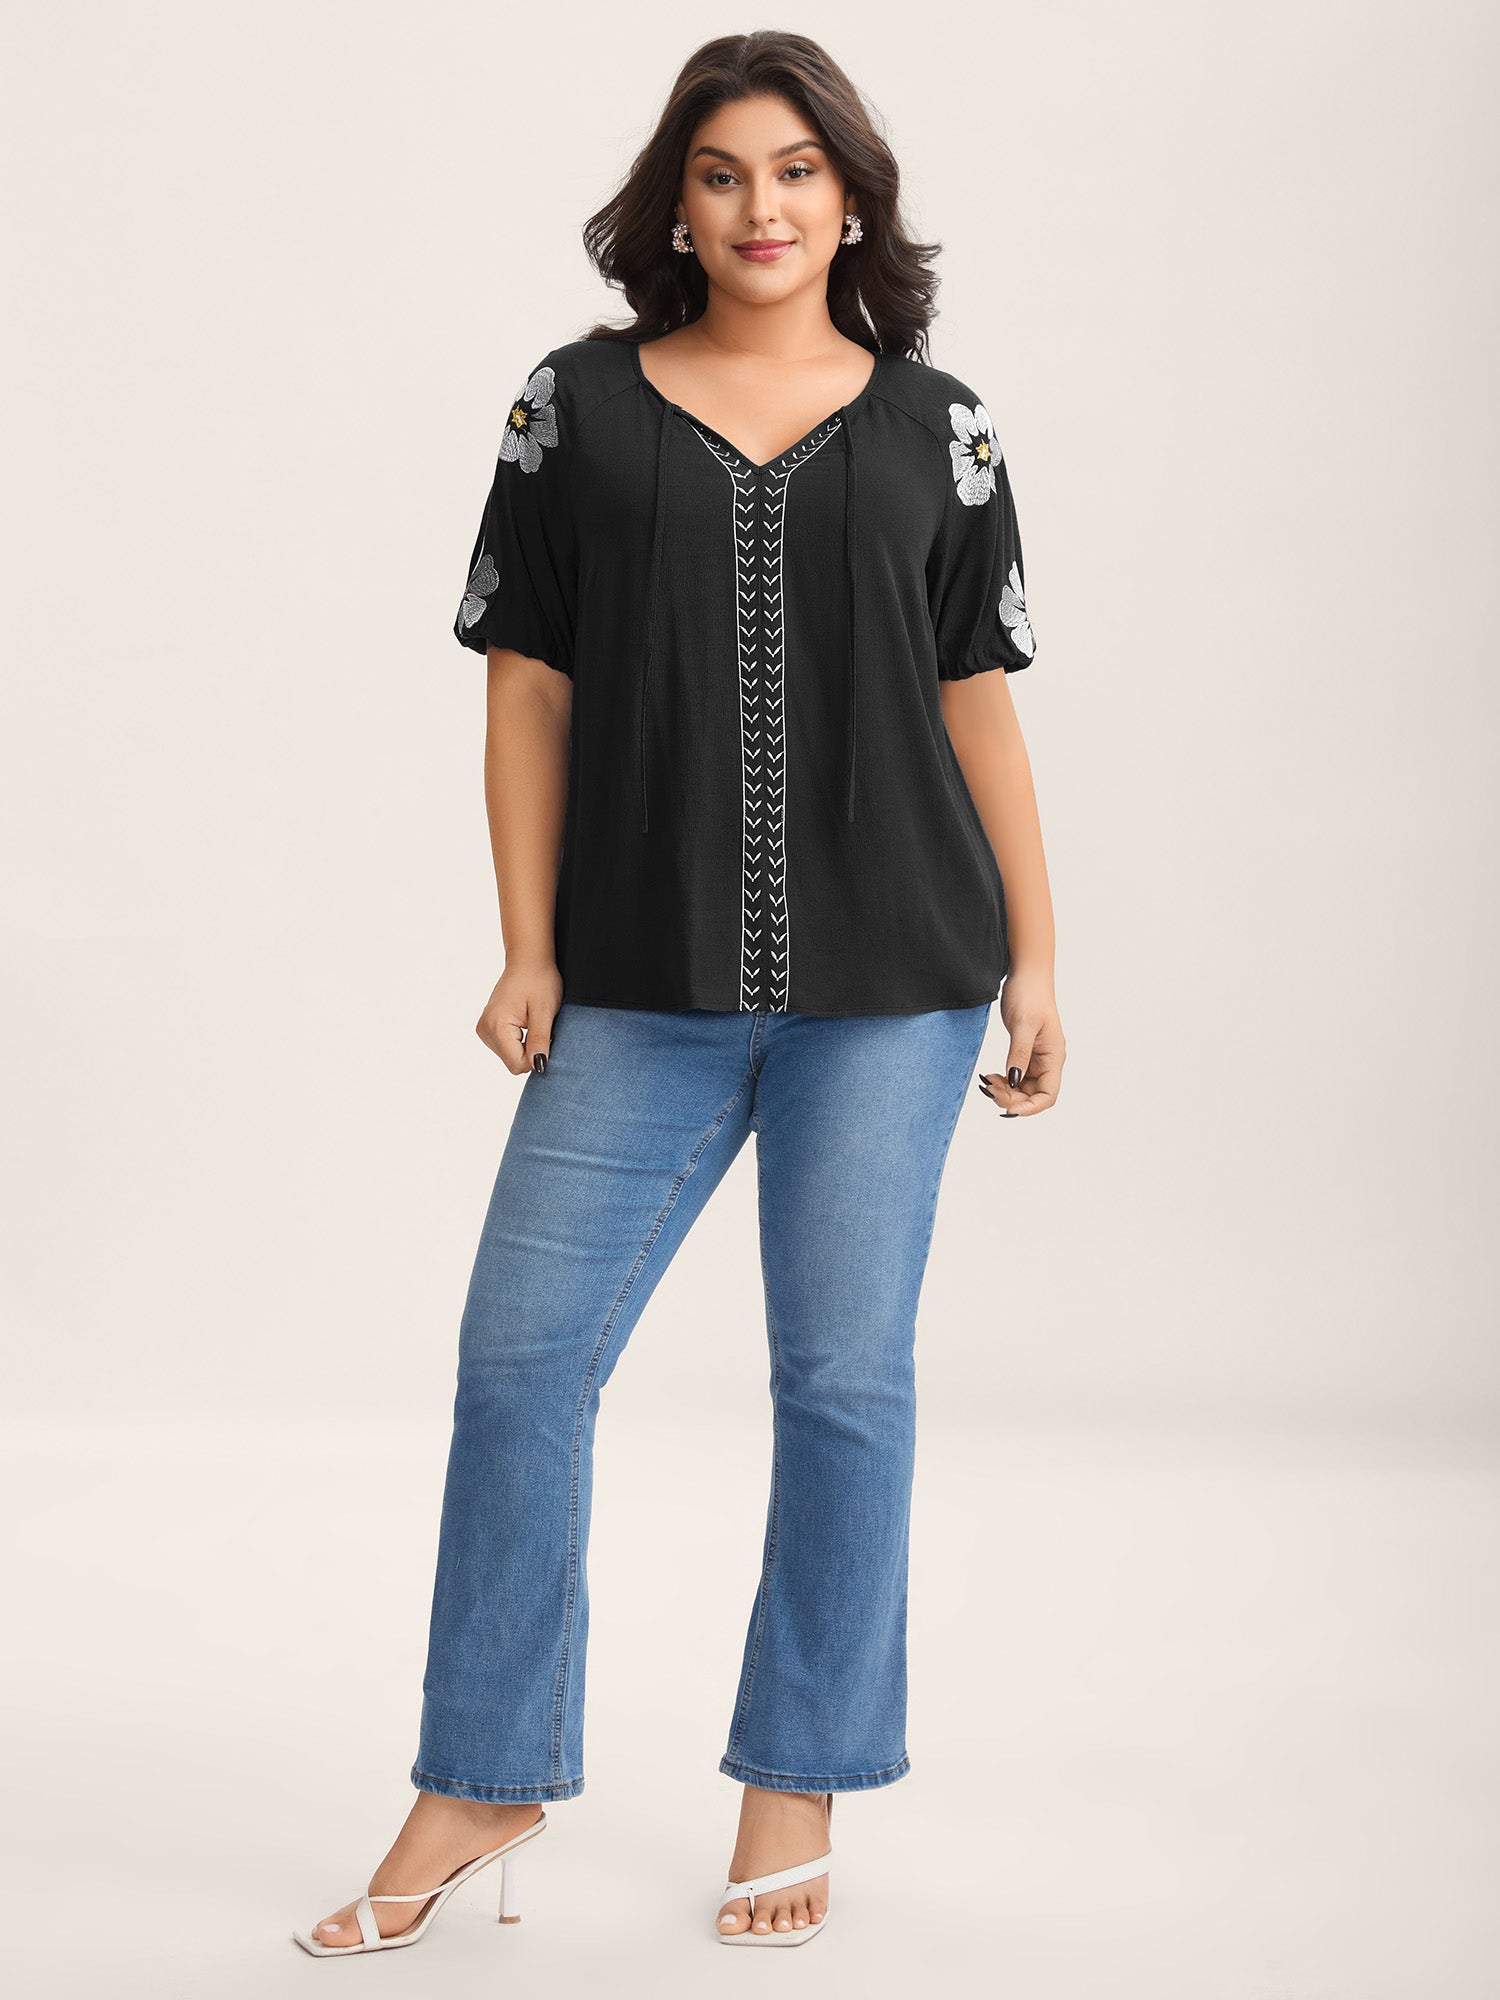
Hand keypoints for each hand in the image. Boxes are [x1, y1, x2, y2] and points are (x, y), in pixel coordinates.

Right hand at [476, 958, 563, 1075]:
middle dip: (530, 1050)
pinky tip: (523, 1022)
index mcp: (497, 1026)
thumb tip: (538, 1066)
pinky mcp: (487, 1028)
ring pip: (510, 1056)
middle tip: (538, 1025)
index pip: (518, 1065)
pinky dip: (518, 1040)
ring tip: (531, 1021)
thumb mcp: (544, 1011)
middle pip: (513, 1062)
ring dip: (525, 1044)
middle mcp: (485, 1029)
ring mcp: (484, 1029)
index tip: (546, 1036)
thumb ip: (539, 1040)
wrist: (527, 961)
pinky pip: (506, 1047)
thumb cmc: (539, 981)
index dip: (536, 1056)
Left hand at [979, 970, 1064, 1116]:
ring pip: (1023, 1088)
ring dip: (1005, 1091)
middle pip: (1033, 1095)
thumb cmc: (1029, 995)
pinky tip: (989, 1076)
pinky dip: (1003, 1081)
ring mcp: (1037, 1058)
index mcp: (1054, 1057)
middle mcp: (1048, 1061)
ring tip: (986, 1082)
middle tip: (989, 1090)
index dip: (1030, 1108)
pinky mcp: (1025, 1052)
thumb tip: (1014, 1082)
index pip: (1048, 1095)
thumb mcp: (1023, 1025)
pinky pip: (1016, 1076)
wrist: (1026, 975)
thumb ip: (1019, 1054)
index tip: (1008, 1110)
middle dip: (1011, 1099)